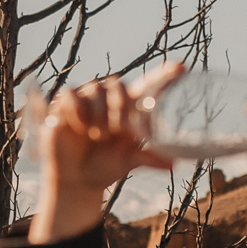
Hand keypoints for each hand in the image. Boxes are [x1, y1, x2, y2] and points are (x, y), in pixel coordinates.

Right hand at [30, 62, 181, 242]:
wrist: (75, 180)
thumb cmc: (105, 168)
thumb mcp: (129, 161)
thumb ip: (149, 158)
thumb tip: (172, 165)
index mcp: (129, 109)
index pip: (148, 85)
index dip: (163, 75)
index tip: (181, 67)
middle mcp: (109, 100)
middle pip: (118, 85)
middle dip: (119, 108)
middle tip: (117, 131)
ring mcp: (87, 100)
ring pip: (96, 90)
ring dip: (98, 115)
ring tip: (95, 136)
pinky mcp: (65, 104)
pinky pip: (72, 95)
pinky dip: (77, 112)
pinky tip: (78, 128)